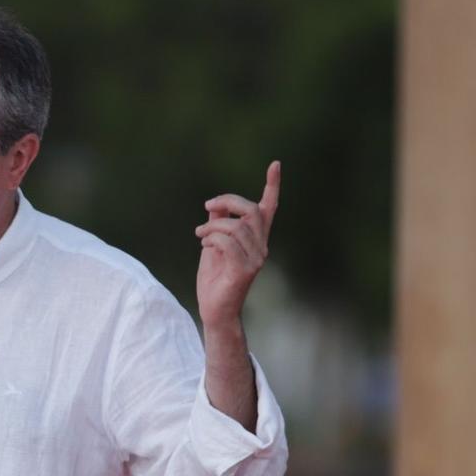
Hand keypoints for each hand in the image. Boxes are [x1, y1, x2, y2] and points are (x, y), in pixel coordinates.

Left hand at [195, 162, 281, 328]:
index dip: (272, 186)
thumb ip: (218, 225)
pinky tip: (205, 247)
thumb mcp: (213, 245)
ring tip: (200, 236)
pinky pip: (228, 243)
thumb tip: (215, 207)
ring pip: (236, 226)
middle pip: (251, 210)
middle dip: (227, 201)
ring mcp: (256, 259)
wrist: (215, 310)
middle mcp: (261, 247)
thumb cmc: (215, 279)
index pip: (269, 209)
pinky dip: (212, 240)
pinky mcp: (245, 270)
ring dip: (212, 227)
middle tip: (207, 207)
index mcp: (256, 239)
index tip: (275, 164)